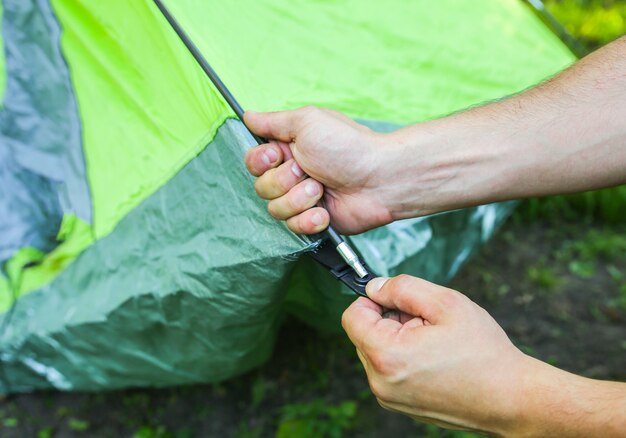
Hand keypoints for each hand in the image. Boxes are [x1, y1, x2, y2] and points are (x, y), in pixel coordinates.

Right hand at [244, 107, 393, 234]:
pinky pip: (294, 228)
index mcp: (289, 149)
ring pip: (275, 209)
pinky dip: (309, 220)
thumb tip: (248, 116)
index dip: (260, 162)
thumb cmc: (347, 145)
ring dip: (299, 199)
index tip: (277, 156)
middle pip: (262, 187)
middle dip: (284, 181)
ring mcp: (303, 199)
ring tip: (321, 189)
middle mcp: (293, 174)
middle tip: (308, 171)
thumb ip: (273, 122)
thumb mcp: (307, 122)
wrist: (379, 178)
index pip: (254, 160)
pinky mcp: (314, 220)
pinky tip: (325, 212)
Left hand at [342, 275, 533, 434]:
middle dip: (389, 320)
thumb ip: (402, 288)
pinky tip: (435, 359)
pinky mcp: (400, 404)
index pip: (352, 316)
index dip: (372, 300)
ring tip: (434, 342)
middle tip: (426, 322)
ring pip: (376, 351)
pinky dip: (404, 358)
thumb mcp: (445, 303)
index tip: (397, 299)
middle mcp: (380, 382)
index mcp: (386, 356)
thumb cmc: (483, 353)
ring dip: (398, 339)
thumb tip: (374, 287)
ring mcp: (389, 397)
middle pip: (363, 334)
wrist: (511, 399)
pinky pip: (389, 370)